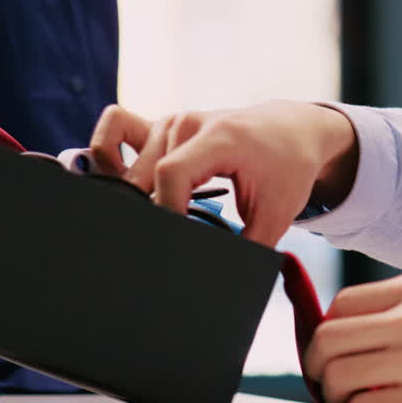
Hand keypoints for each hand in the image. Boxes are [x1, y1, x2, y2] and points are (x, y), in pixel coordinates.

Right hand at [88, 101, 358, 245]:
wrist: (293, 129)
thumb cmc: (288, 167)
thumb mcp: (277, 212)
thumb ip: (249, 246)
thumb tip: (223, 280)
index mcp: (219, 138)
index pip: (172, 175)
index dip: (167, 213)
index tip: (175, 242)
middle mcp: (187, 124)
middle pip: (144, 174)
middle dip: (147, 212)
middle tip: (158, 240)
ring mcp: (171, 122)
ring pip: (126, 161)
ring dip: (131, 193)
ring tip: (151, 219)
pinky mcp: (162, 126)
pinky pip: (116, 127)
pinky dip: (108, 153)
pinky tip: (122, 181)